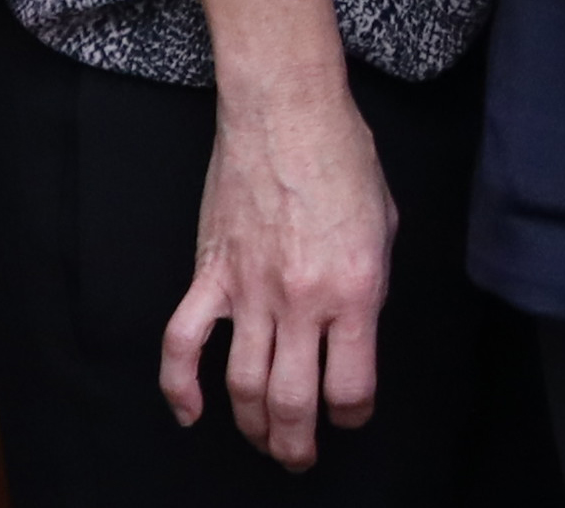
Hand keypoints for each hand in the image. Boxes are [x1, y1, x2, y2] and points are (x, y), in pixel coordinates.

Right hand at [162, 64, 395, 471]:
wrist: (287, 108)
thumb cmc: (343, 156)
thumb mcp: (385, 223)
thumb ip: (371, 284)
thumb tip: (357, 324)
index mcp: (355, 291)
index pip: (352, 387)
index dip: (353, 415)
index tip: (351, 416)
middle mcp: (301, 302)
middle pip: (293, 403)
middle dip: (297, 443)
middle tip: (300, 456)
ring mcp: (250, 291)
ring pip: (243, 386)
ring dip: (253, 427)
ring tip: (264, 441)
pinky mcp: (212, 274)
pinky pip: (184, 344)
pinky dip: (179, 387)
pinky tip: (190, 412)